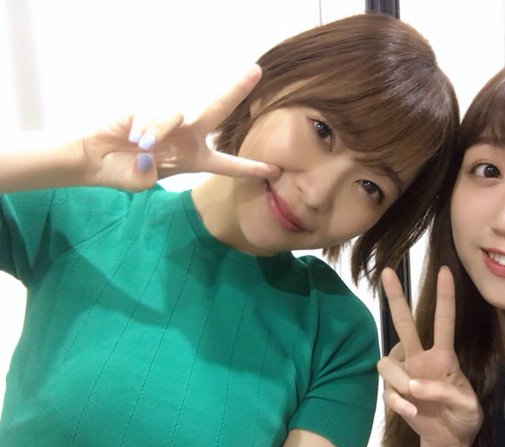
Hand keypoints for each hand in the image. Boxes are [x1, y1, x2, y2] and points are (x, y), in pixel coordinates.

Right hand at [79, 65, 279, 190]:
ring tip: (143, 147)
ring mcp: (170, 120)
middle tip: (256, 71)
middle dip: (236, 90)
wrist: (94, 158)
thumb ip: (150, 173)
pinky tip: (133, 137)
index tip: (273, 170)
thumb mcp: (143, 181)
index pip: (227, 165)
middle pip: (217, 109)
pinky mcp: (150, 108)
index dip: (249, 168)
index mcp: (194, 158)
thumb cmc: (121, 172)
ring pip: (181, 115)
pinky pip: (159, 115)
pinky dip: (147, 128)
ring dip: (161, 132)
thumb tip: (150, 151)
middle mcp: (187, 136)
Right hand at [377, 266, 482, 446]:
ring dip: (399, 380)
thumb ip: (446, 392)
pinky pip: (387, 391)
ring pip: (386, 362)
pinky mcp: (395, 394)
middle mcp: (420, 359)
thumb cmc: (463, 416)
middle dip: (396, 298)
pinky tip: (412, 413)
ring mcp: (405, 375)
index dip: (445, 297)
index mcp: (444, 356)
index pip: (443, 321)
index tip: (445, 271)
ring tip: (414, 397)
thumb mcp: (468, 406)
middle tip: (387, 272)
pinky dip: (399, 402)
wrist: (449, 440)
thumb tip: (415, 386)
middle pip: (404, 324)